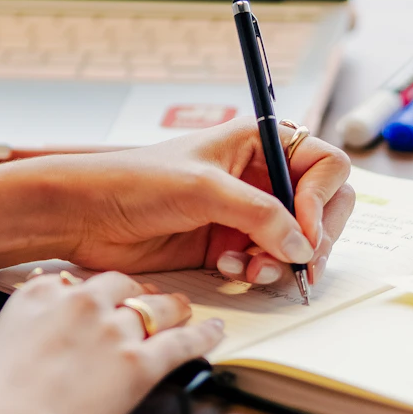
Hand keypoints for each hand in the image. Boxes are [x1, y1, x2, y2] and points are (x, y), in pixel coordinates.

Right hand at [0, 269, 221, 413]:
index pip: (70, 281)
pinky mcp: (142, 364)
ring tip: (182, 309)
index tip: (90, 299)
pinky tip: (213, 332)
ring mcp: (115, 331)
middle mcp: (81, 304)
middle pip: (119, 284)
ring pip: (156, 307)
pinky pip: (183, 343)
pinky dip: (202, 336)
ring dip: (171, 307)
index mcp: (39, 298)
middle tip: (141, 299)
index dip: (84, 292)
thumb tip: (13, 339)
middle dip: (132, 291)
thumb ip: (8, 335)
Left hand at [45, 119, 355, 289]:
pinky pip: (267, 262)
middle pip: (321, 207)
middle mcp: (259, 175)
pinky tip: (228, 269)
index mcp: (259, 142)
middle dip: (312, 239)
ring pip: (297, 242)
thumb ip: (260, 215)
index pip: (325, 166)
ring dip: (282, 261)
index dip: (322, 200)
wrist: (87, 215)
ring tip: (250, 269)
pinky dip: (259, 271)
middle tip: (297, 263)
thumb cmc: (135, 181)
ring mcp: (245, 212)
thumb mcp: (203, 189)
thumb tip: (304, 246)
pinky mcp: (229, 244)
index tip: (304, 232)